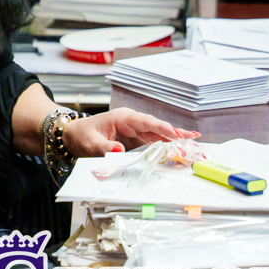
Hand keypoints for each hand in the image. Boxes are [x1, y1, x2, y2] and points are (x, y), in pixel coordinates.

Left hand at [61, 108, 198, 155]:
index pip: (146, 122)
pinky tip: (178, 151)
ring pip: (158, 135)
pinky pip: (153, 142)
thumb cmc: (82, 136)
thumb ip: (105, 147)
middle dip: (175, 134)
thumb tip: (120, 150)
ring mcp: (135, 131)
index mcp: (122, 118)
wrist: (74, 136)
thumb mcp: (91, 143)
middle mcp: (132, 122)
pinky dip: (165, 147)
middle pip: (157, 127)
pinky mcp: (136, 140)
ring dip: (174, 141)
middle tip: (194, 139)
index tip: (176, 134)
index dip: (162, 128)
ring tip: (193, 145)